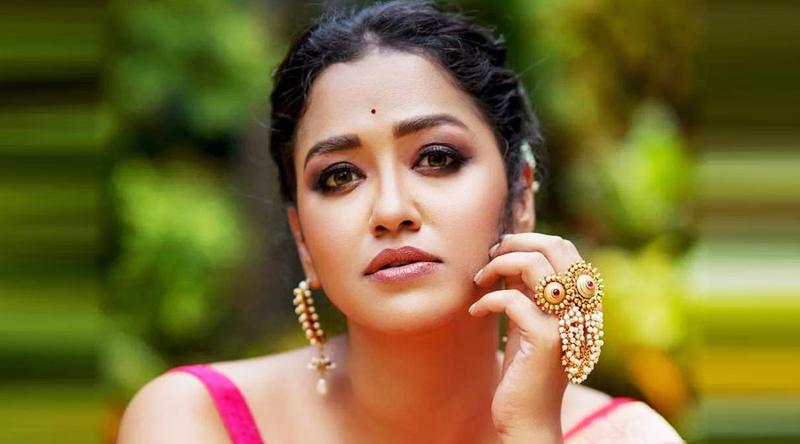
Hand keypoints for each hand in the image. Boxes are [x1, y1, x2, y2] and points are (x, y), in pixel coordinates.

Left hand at [469, 233, 584, 440]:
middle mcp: (580, 307)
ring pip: (535, 265)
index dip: (528, 240)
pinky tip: (475, 312)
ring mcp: (566, 323)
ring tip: (480, 280)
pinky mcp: (546, 340)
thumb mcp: (528, 320)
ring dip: (499, 264)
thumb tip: (511, 252)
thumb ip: (528, 288)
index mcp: (579, 300)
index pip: (564, 248)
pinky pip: (512, 300)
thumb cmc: (525, 368)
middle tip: (488, 258)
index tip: (499, 251)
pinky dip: (487, 300)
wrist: (529, 417)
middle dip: (514, 244)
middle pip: (555, 247)